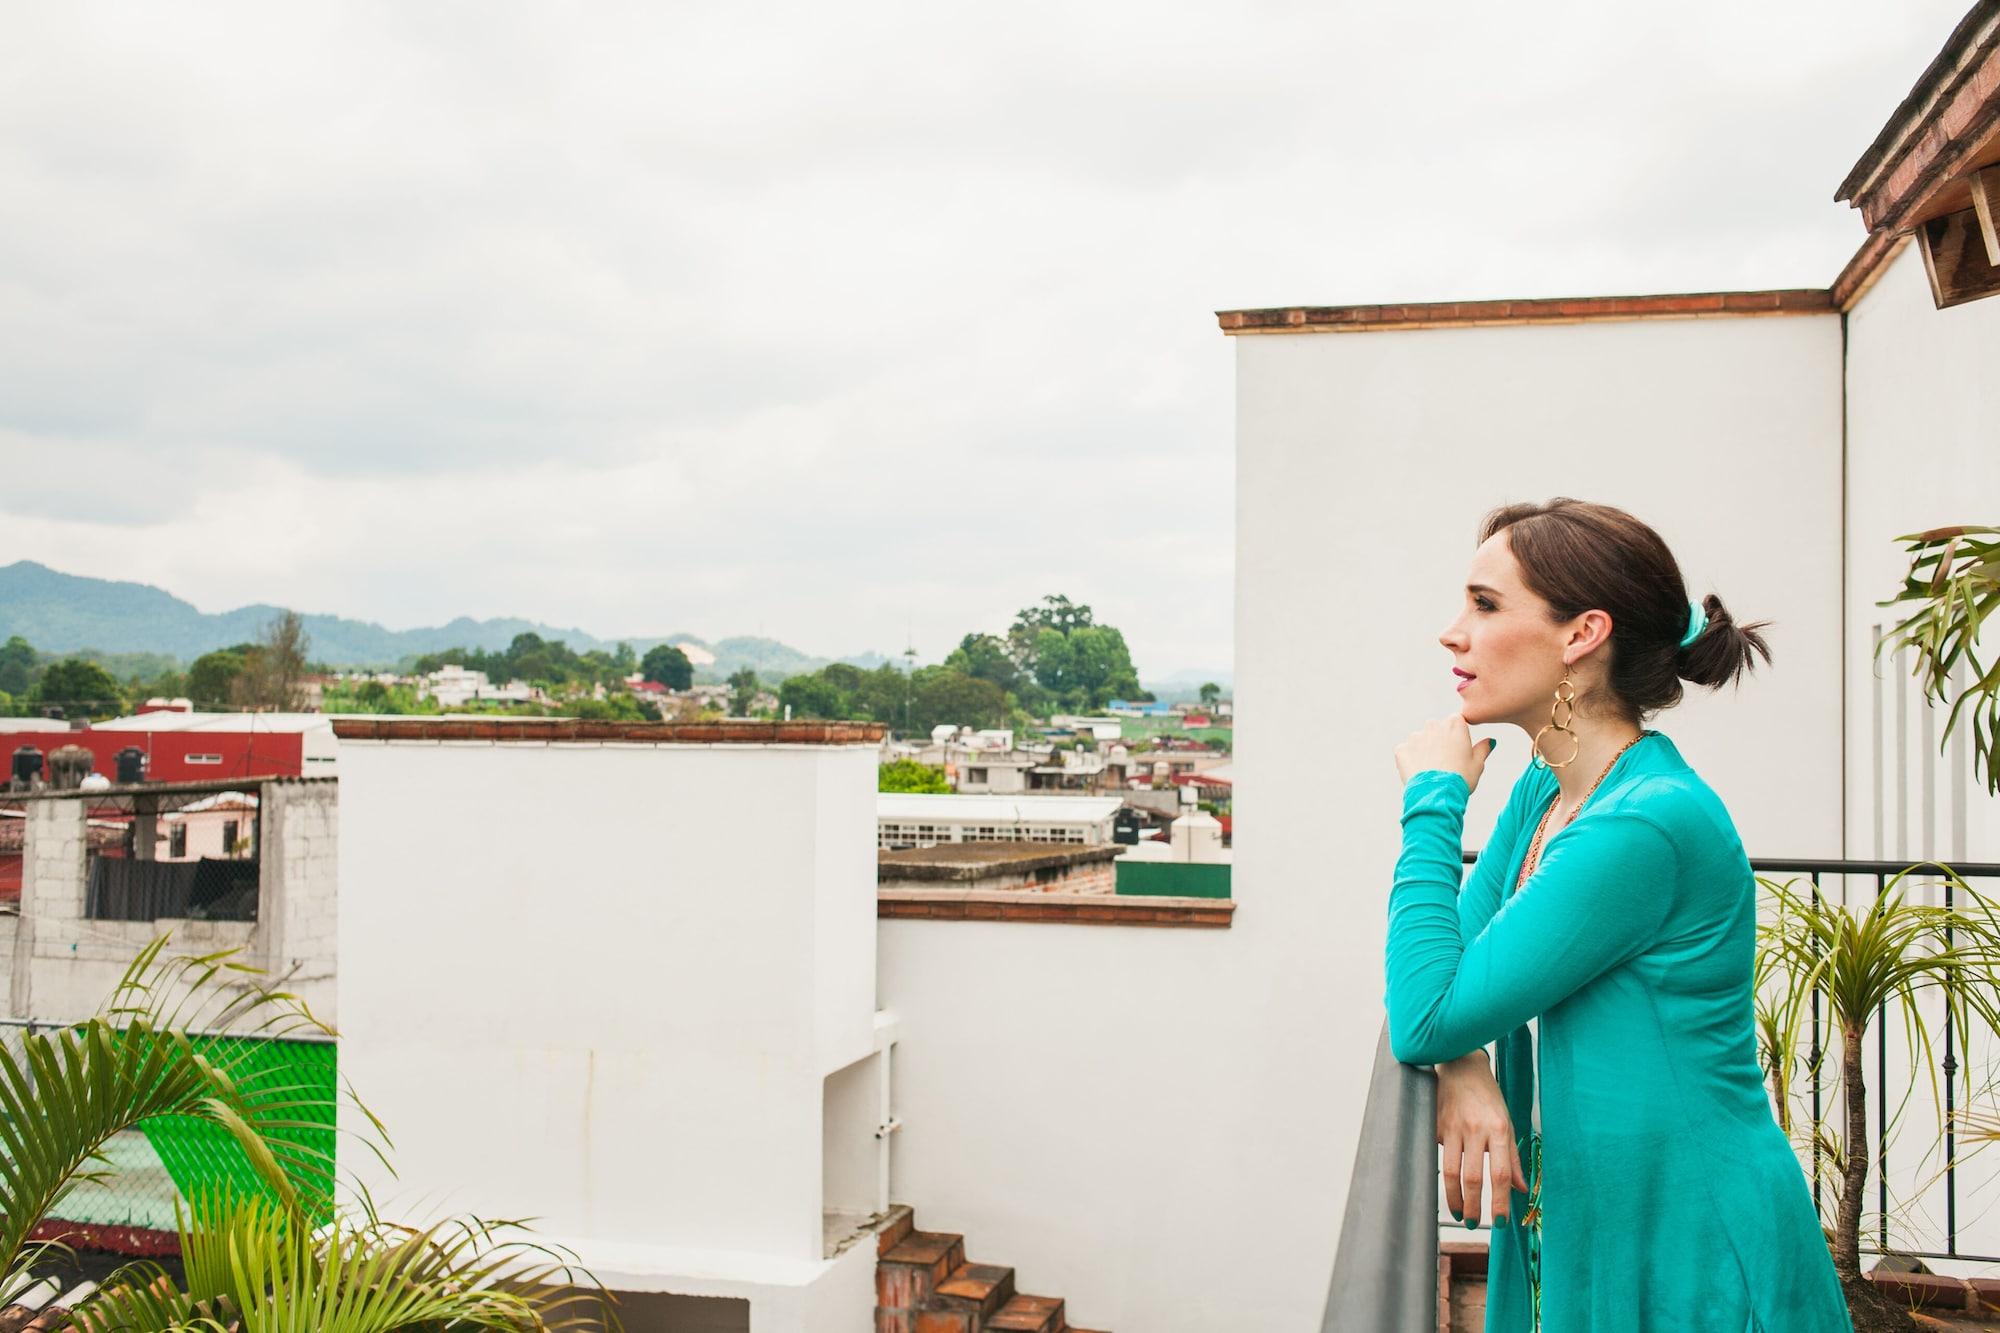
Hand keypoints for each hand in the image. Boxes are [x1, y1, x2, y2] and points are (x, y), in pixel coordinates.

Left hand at [1396, 715, 1496, 791]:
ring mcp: (1415, 737)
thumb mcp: (1478, 764)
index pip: (1457, 721)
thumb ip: (1483, 748)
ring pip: (1420, 739)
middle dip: (1440, 740)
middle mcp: (1433, 725)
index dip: (1459, 736)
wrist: (1437, 794)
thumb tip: (1491, 741)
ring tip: (1432, 769)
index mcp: (1454, 724)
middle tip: (1446, 761)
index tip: (1460, 750)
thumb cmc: (1461, 778)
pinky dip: (1410, 760)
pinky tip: (1419, 772)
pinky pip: (1406, 751)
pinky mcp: (1401, 749)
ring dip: (1424, 749)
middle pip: (1437, 728)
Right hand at [1436, 1050, 1526, 1226]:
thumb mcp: (1507, 1122)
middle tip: (1473, 1223)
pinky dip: (1442, 1173)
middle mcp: (1476, 1129)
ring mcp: (1452, 1127)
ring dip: (1455, 1198)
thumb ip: (1512, 1158)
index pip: (1500, 1174)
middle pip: (1473, 1178)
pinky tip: (1446, 1183)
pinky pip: (1438, 1155)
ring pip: (1451, 1171)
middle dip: (1474, 1206)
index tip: (1500, 1221)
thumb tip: (1520, 1189)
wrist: (1460, 1065)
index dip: (1500, 1201)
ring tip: (1459, 1213)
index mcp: (1499, 1129)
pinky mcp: (1435, 1124)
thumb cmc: (1487, 1096)